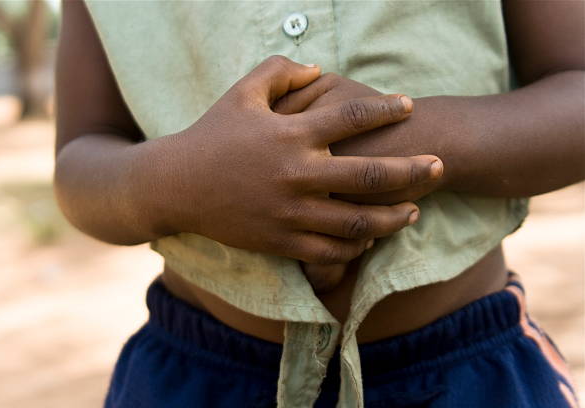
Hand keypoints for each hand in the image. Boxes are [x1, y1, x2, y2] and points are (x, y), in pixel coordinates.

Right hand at [148, 56, 440, 264]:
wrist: (176, 186)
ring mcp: (290, 214)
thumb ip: (280, 72)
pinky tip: (369, 238)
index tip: (408, 106)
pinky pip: (329, 252)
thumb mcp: (241, 93)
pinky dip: (354, 247)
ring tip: (413, 211)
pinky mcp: (280, 242)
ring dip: (391, 218)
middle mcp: (296, 176)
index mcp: (290, 136)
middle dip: (412, 172)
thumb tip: (319, 70)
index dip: (385, 109)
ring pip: (356, 223)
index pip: (350, 118)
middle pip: (369, 176)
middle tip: (440, 167)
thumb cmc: (211, 135)